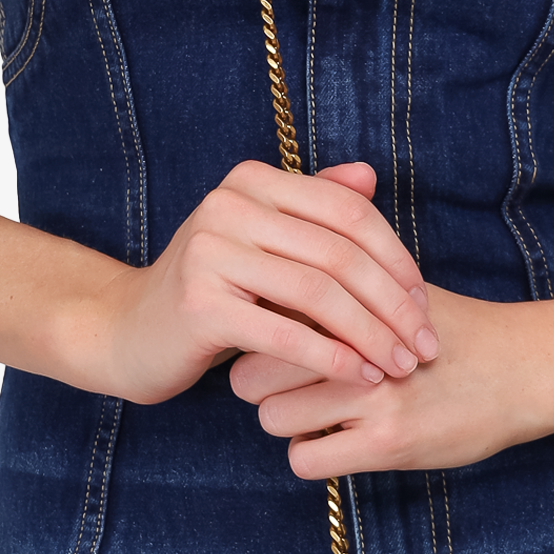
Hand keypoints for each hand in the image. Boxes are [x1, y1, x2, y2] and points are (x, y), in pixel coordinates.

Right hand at [77, 161, 440, 407]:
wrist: (127, 333)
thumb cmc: (210, 291)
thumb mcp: (262, 242)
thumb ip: (313, 208)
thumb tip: (369, 176)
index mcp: (252, 182)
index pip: (348, 212)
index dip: (396, 258)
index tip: (425, 303)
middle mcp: (229, 206)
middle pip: (340, 253)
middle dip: (393, 304)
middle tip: (425, 345)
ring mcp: (211, 252)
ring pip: (319, 294)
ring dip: (371, 335)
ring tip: (400, 365)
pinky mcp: (200, 304)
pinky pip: (286, 334)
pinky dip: (333, 358)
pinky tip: (361, 377)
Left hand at [230, 283, 553, 477]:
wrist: (526, 368)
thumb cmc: (455, 329)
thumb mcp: (398, 288)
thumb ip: (338, 285)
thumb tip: (268, 285)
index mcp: (352, 298)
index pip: (263, 318)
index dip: (258, 336)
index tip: (273, 347)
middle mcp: (356, 341)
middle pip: (251, 371)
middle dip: (260, 382)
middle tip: (288, 385)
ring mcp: (372, 393)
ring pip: (272, 417)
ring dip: (287, 420)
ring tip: (318, 413)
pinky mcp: (389, 441)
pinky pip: (305, 459)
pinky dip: (311, 452)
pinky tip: (338, 439)